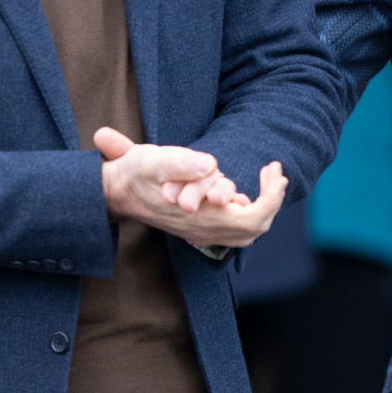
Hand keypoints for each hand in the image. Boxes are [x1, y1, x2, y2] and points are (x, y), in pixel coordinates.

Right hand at [94, 128, 287, 248]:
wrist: (114, 190)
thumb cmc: (135, 173)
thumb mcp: (153, 160)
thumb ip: (181, 163)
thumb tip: (209, 165)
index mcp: (199, 219)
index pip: (251, 220)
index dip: (271, 198)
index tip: (276, 170)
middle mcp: (204, 232)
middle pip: (255, 227)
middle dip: (273, 199)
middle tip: (276, 171)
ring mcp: (202, 232)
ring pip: (247, 230)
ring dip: (263, 205)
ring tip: (268, 177)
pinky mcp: (199, 227)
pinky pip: (235, 228)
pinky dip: (249, 210)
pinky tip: (244, 191)